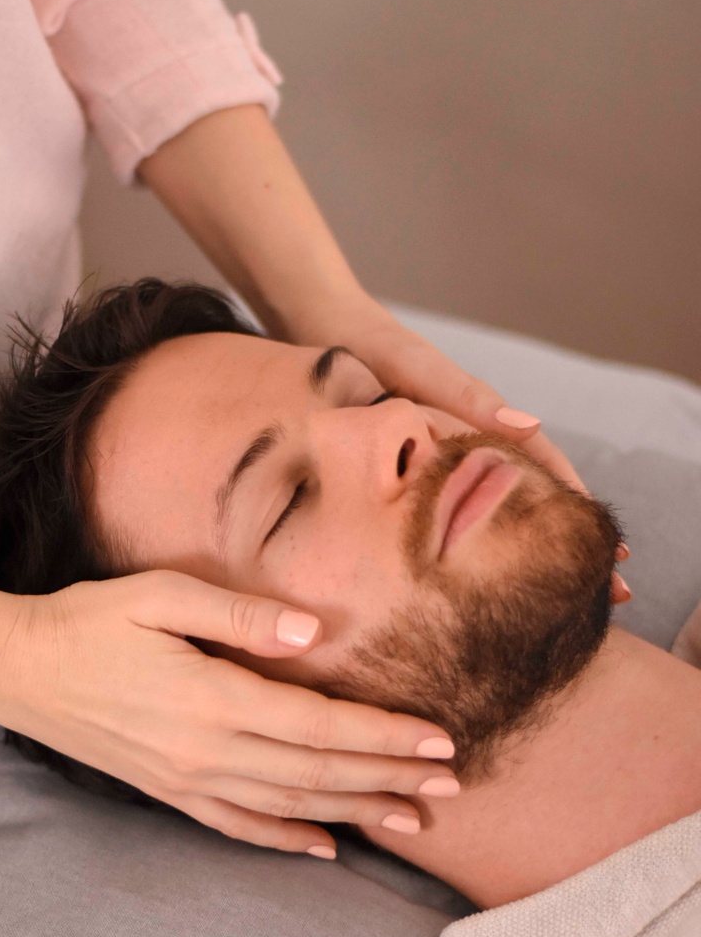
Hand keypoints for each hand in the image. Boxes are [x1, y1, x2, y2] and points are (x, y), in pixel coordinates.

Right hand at [0, 570, 460, 858]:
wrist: (18, 668)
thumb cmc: (90, 620)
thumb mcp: (160, 595)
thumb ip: (241, 617)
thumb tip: (314, 635)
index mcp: (212, 699)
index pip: (320, 726)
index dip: (384, 736)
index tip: (439, 741)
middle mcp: (206, 752)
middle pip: (317, 773)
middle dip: (389, 778)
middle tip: (452, 785)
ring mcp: (185, 780)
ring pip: (289, 805)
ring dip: (354, 811)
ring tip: (412, 817)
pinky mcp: (167, 791)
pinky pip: (237, 827)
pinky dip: (286, 839)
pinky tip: (325, 847)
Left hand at [281, 288, 631, 602]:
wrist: (325, 334)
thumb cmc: (375, 350)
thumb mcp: (422, 373)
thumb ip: (469, 399)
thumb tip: (529, 425)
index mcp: (482, 422)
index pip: (545, 470)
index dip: (577, 512)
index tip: (612, 557)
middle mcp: (470, 445)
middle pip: (530, 500)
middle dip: (568, 546)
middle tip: (607, 596)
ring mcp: (442, 461)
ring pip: (494, 512)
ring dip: (527, 552)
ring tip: (558, 602)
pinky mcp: (411, 471)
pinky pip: (453, 513)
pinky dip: (475, 544)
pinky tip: (477, 581)